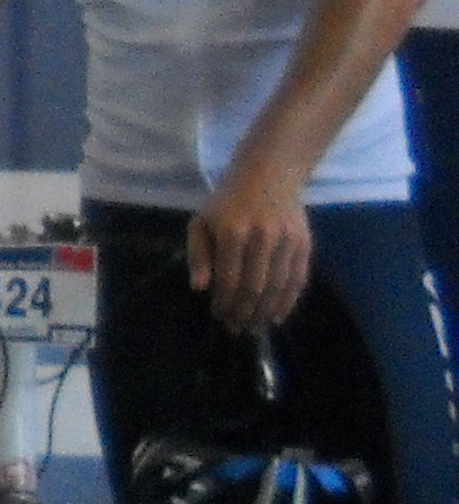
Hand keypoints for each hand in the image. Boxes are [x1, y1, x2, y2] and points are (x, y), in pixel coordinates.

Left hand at [188, 173, 312, 334]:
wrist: (268, 174)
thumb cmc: (227, 201)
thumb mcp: (201, 222)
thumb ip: (199, 255)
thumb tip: (200, 288)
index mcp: (232, 232)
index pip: (228, 279)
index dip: (224, 303)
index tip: (219, 317)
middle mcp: (262, 238)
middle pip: (254, 287)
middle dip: (244, 313)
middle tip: (236, 329)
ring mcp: (287, 241)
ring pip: (277, 286)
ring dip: (265, 312)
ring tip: (254, 327)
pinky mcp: (304, 243)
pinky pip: (298, 278)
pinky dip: (288, 300)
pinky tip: (277, 315)